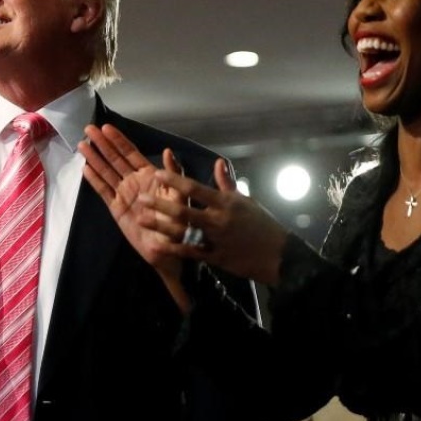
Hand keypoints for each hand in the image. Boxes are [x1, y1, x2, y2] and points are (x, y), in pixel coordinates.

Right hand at [79, 124, 189, 308]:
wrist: (170, 250)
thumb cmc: (179, 223)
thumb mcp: (179, 196)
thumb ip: (174, 174)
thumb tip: (169, 151)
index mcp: (150, 176)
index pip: (131, 153)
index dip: (119, 140)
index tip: (107, 127)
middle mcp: (135, 182)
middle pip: (115, 159)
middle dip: (102, 144)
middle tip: (88, 128)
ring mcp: (124, 194)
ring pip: (107, 172)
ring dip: (95, 158)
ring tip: (82, 144)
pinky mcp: (117, 209)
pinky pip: (104, 191)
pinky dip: (94, 180)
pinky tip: (85, 168)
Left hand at [140, 160, 287, 285]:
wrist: (279, 255)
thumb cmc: (263, 225)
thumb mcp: (246, 201)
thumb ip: (227, 183)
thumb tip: (218, 162)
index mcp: (226, 202)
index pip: (195, 188)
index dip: (175, 180)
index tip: (157, 173)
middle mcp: (218, 219)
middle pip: (184, 210)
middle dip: (160, 204)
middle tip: (141, 198)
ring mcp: (216, 240)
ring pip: (183, 232)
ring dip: (160, 226)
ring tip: (141, 220)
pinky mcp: (215, 257)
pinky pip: (190, 252)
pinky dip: (172, 249)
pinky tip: (156, 245)